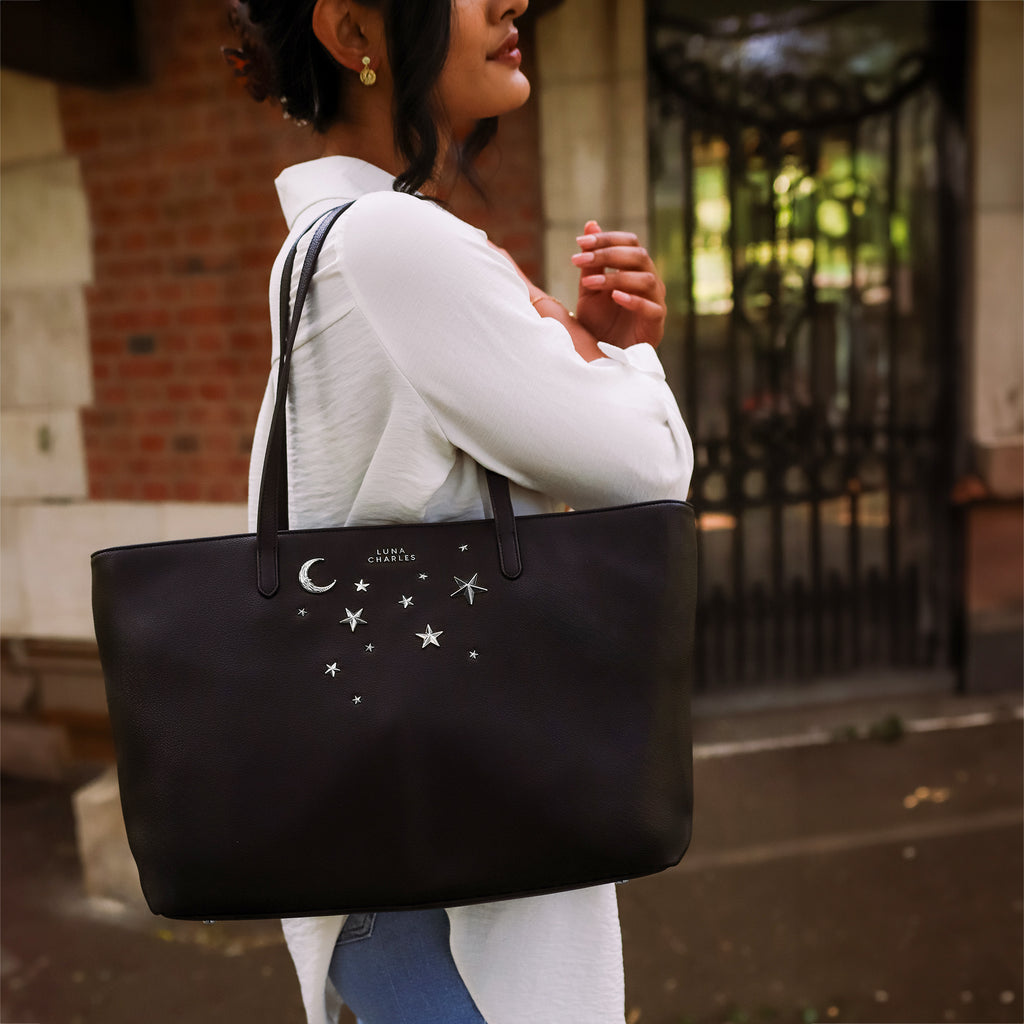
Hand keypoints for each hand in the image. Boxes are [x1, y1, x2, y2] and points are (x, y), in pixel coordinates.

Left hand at [571, 221, 665, 349]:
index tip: (580, 243)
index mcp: (635, 268)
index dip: (607, 239)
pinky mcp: (656, 323)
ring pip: (646, 279)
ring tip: (589, 284)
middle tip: (580, 260)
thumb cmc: (600, 321)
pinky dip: (633, 300)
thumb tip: (590, 224)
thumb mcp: (589, 290)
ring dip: (616, 278)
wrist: (605, 355)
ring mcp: (655, 301)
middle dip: (607, 255)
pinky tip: (615, 297)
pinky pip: (651, 308)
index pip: (629, 242)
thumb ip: (591, 262)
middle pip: (638, 256)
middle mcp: (649, 280)